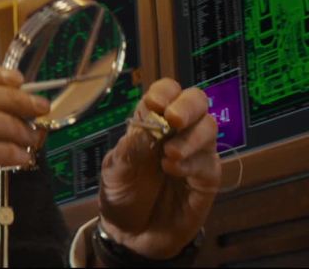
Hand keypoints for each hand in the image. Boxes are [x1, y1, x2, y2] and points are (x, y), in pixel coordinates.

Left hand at [97, 78, 220, 258]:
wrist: (130, 233)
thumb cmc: (122, 194)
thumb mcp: (115, 170)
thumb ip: (130, 149)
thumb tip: (147, 126)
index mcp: (151, 122)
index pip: (166, 92)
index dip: (165, 92)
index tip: (155, 102)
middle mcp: (176, 132)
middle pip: (196, 101)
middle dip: (187, 106)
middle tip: (173, 119)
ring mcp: (194, 153)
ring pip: (209, 127)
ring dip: (190, 137)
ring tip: (169, 155)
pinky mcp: (206, 178)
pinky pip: (208, 161)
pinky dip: (191, 163)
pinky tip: (173, 171)